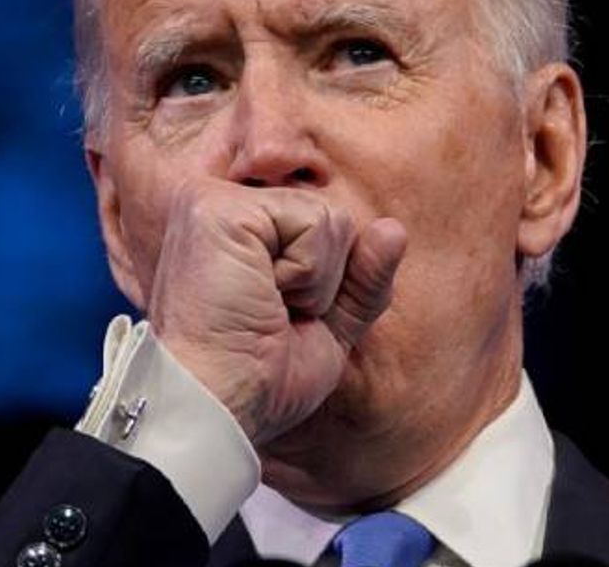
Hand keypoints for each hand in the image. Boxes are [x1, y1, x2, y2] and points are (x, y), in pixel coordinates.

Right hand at [146, 178, 406, 444]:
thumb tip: (393, 229)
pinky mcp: (219, 207)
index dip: (326, 279)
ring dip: (315, 282)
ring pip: (330, 216)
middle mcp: (218, 204)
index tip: (277, 315)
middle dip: (324, 281)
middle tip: (269, 315)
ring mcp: (215, 200)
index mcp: (236, 228)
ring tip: (262, 307)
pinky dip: (308, 273)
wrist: (221, 407)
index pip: (322, 223)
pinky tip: (262, 296)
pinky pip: (315, 220)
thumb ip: (361, 278)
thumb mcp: (329, 327)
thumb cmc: (259, 379)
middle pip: (332, 217)